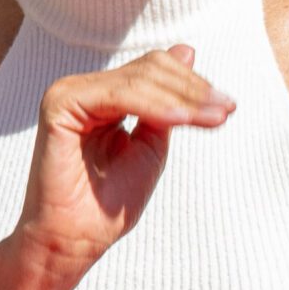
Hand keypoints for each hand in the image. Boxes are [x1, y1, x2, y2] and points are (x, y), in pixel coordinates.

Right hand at [13, 47, 232, 289]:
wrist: (75, 240)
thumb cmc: (110, 202)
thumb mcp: (152, 145)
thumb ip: (168, 104)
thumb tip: (186, 50)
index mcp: (104, 95)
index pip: (156, 71)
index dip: (194, 86)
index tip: (229, 108)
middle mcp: (84, 88)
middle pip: (151, 69)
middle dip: (194, 91)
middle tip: (226, 111)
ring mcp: (68, 92)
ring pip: (140, 79)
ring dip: (183, 100)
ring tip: (214, 118)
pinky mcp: (59, 104)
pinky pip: (119, 95)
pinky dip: (154, 106)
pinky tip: (181, 120)